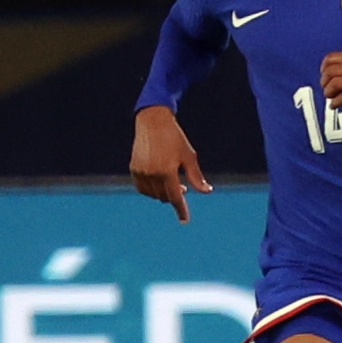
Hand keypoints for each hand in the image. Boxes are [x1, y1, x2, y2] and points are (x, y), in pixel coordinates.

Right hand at [130, 105, 211, 223]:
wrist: (153, 122)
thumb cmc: (175, 139)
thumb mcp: (189, 157)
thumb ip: (197, 177)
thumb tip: (207, 191)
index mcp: (167, 171)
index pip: (176, 198)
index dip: (181, 210)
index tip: (184, 220)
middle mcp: (152, 174)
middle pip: (165, 197)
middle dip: (175, 196)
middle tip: (184, 187)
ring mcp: (141, 172)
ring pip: (153, 194)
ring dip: (163, 193)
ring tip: (172, 183)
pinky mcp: (134, 168)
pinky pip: (142, 188)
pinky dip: (151, 189)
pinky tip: (159, 182)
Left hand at [321, 51, 341, 114]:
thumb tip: (324, 76)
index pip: (331, 58)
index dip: (324, 69)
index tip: (325, 77)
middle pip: (331, 72)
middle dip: (324, 82)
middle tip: (327, 90)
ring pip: (336, 83)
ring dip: (328, 92)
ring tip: (331, 98)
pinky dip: (335, 102)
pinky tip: (334, 105)